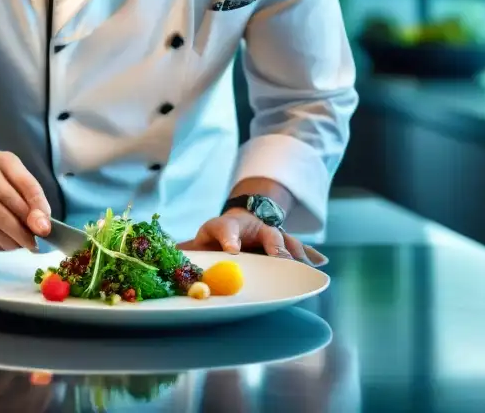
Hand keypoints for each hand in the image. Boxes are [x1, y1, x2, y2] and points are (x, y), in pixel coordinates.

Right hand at [0, 150, 51, 250]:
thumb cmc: (0, 181)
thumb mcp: (19, 180)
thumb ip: (34, 200)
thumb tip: (42, 228)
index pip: (23, 184)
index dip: (36, 209)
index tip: (45, 230)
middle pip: (1, 209)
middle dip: (20, 232)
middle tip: (33, 245)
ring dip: (7, 241)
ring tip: (20, 246)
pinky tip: (2, 243)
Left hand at [180, 209, 327, 265]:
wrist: (240, 219)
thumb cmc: (216, 235)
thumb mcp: (200, 239)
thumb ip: (186, 251)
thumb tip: (164, 258)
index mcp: (225, 226)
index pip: (225, 227)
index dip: (229, 237)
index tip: (233, 250)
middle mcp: (252, 227)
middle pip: (266, 233)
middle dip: (274, 245)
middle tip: (279, 257)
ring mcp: (270, 233)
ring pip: (286, 240)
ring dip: (295, 252)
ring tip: (302, 264)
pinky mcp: (284, 243)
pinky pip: (299, 248)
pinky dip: (309, 255)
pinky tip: (319, 264)